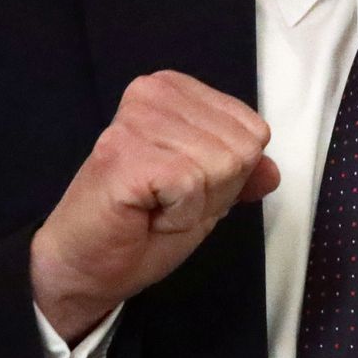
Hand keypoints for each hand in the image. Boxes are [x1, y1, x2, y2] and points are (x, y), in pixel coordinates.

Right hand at [29, 71, 279, 343]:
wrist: (84, 266)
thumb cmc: (140, 227)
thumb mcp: (209, 194)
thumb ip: (243, 173)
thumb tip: (273, 171)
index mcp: (177, 91)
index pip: (253, 130)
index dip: (230, 174)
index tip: (185, 188)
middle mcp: (154, 92)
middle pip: (242, 148)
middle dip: (215, 190)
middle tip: (167, 202)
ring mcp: (137, 121)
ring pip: (222, 164)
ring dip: (196, 203)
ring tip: (154, 206)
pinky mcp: (125, 153)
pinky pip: (192, 183)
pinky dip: (180, 213)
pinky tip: (146, 214)